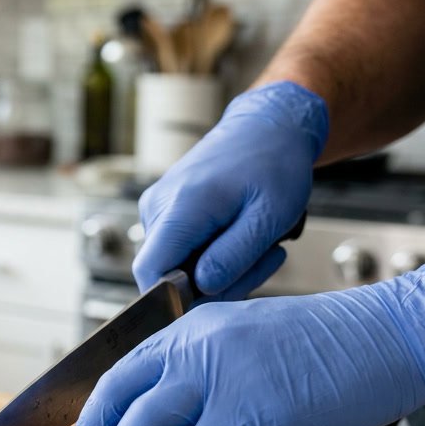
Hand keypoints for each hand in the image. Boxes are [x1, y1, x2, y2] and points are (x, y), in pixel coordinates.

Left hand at [65, 258, 424, 425]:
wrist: (393, 337)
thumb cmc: (334, 346)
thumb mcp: (250, 342)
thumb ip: (208, 370)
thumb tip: (175, 416)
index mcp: (193, 327)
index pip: (122, 369)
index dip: (97, 411)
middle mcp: (194, 346)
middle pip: (117, 395)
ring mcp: (217, 379)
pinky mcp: (245, 416)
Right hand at [133, 81, 329, 298]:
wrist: (268, 127)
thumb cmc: (274, 164)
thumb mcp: (268, 216)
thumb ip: (233, 256)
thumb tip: (202, 287)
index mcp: (179, 207)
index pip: (150, 273)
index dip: (176, 299)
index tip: (220, 294)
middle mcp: (156, 208)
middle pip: (167, 274)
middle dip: (216, 283)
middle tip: (264, 261)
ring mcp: (157, 209)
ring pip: (176, 265)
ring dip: (220, 269)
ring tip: (259, 246)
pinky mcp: (164, 211)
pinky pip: (180, 250)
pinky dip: (213, 255)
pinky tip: (242, 238)